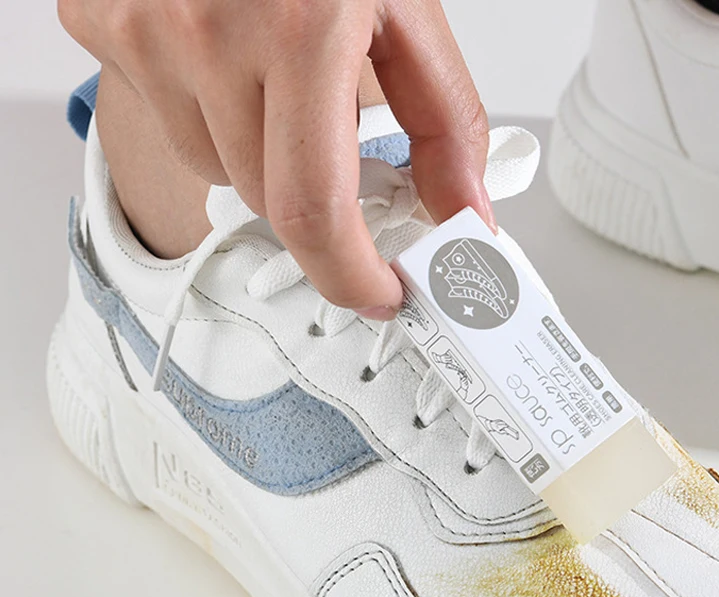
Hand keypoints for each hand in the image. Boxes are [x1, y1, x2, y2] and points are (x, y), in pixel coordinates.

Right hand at [58, 0, 493, 318]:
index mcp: (300, 27)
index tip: (377, 294)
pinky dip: (210, 111)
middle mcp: (207, 32)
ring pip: (220, 171)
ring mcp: (146, 32)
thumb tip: (462, 212)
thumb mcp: (405, 10)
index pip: (316, 210)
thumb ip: (445, 123)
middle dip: (314, 194)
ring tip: (275, 70)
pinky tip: (226, 55)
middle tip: (334, 140)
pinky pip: (173, 124)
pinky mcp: (105, 28)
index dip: (350, 275)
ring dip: (261, 149)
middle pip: (269, 202)